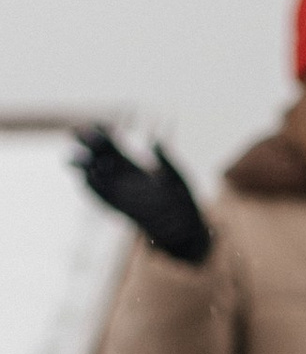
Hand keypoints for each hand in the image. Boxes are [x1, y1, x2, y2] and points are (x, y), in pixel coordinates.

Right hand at [74, 126, 210, 266]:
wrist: (184, 230)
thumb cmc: (183, 200)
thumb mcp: (178, 177)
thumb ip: (168, 161)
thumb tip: (156, 143)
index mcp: (133, 166)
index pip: (113, 146)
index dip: (104, 134)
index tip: (97, 124)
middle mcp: (122, 179)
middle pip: (101, 158)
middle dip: (89, 145)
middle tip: (76, 132)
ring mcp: (119, 194)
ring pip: (97, 177)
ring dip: (85, 166)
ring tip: (73, 157)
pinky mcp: (119, 209)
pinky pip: (102, 198)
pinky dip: (93, 189)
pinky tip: (86, 179)